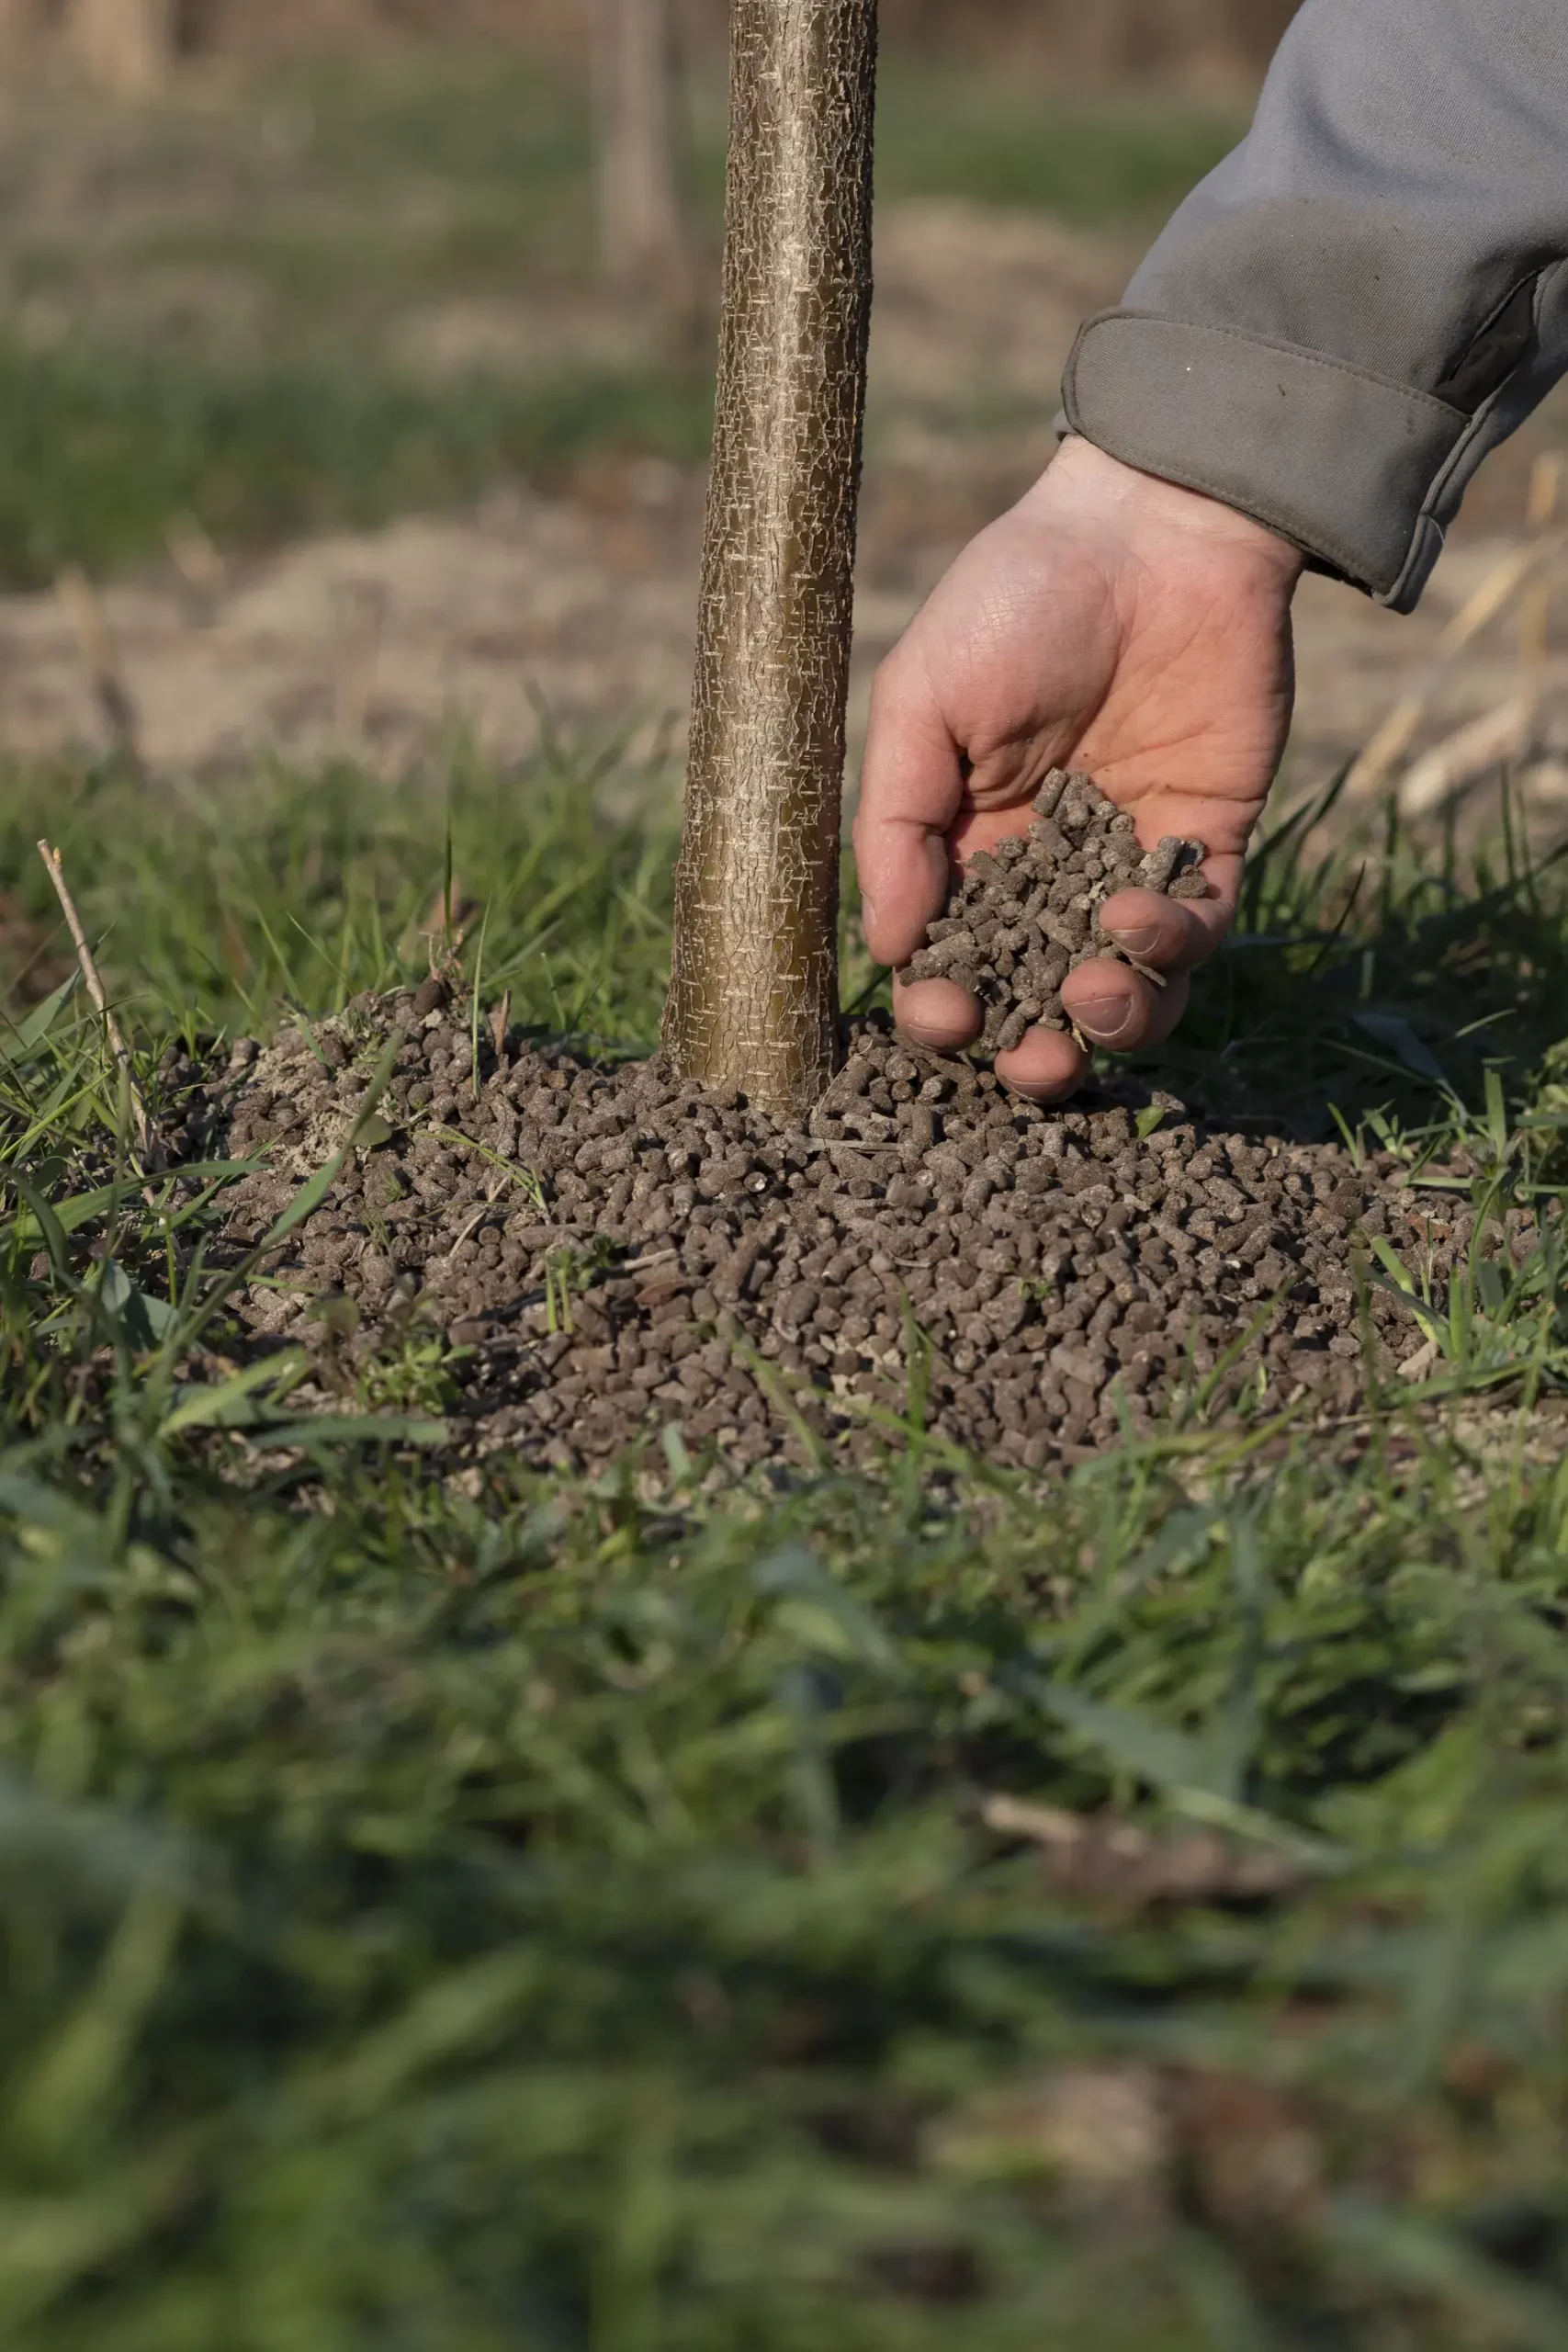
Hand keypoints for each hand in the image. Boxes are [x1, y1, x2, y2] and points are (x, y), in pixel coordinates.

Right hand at [853, 436, 1302, 1098]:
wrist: (1154, 529)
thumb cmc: (1015, 600)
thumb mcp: (921, 701)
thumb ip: (897, 824)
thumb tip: (893, 946)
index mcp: (964, 851)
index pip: (948, 966)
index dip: (943, 1013)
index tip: (944, 1021)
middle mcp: (1046, 879)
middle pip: (1036, 1004)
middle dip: (1031, 1054)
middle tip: (1031, 1064)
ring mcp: (1129, 869)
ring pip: (1124, 992)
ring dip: (1108, 1022)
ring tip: (1091, 994)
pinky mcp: (1208, 849)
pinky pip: (1195, 935)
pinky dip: (1169, 951)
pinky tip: (1135, 921)